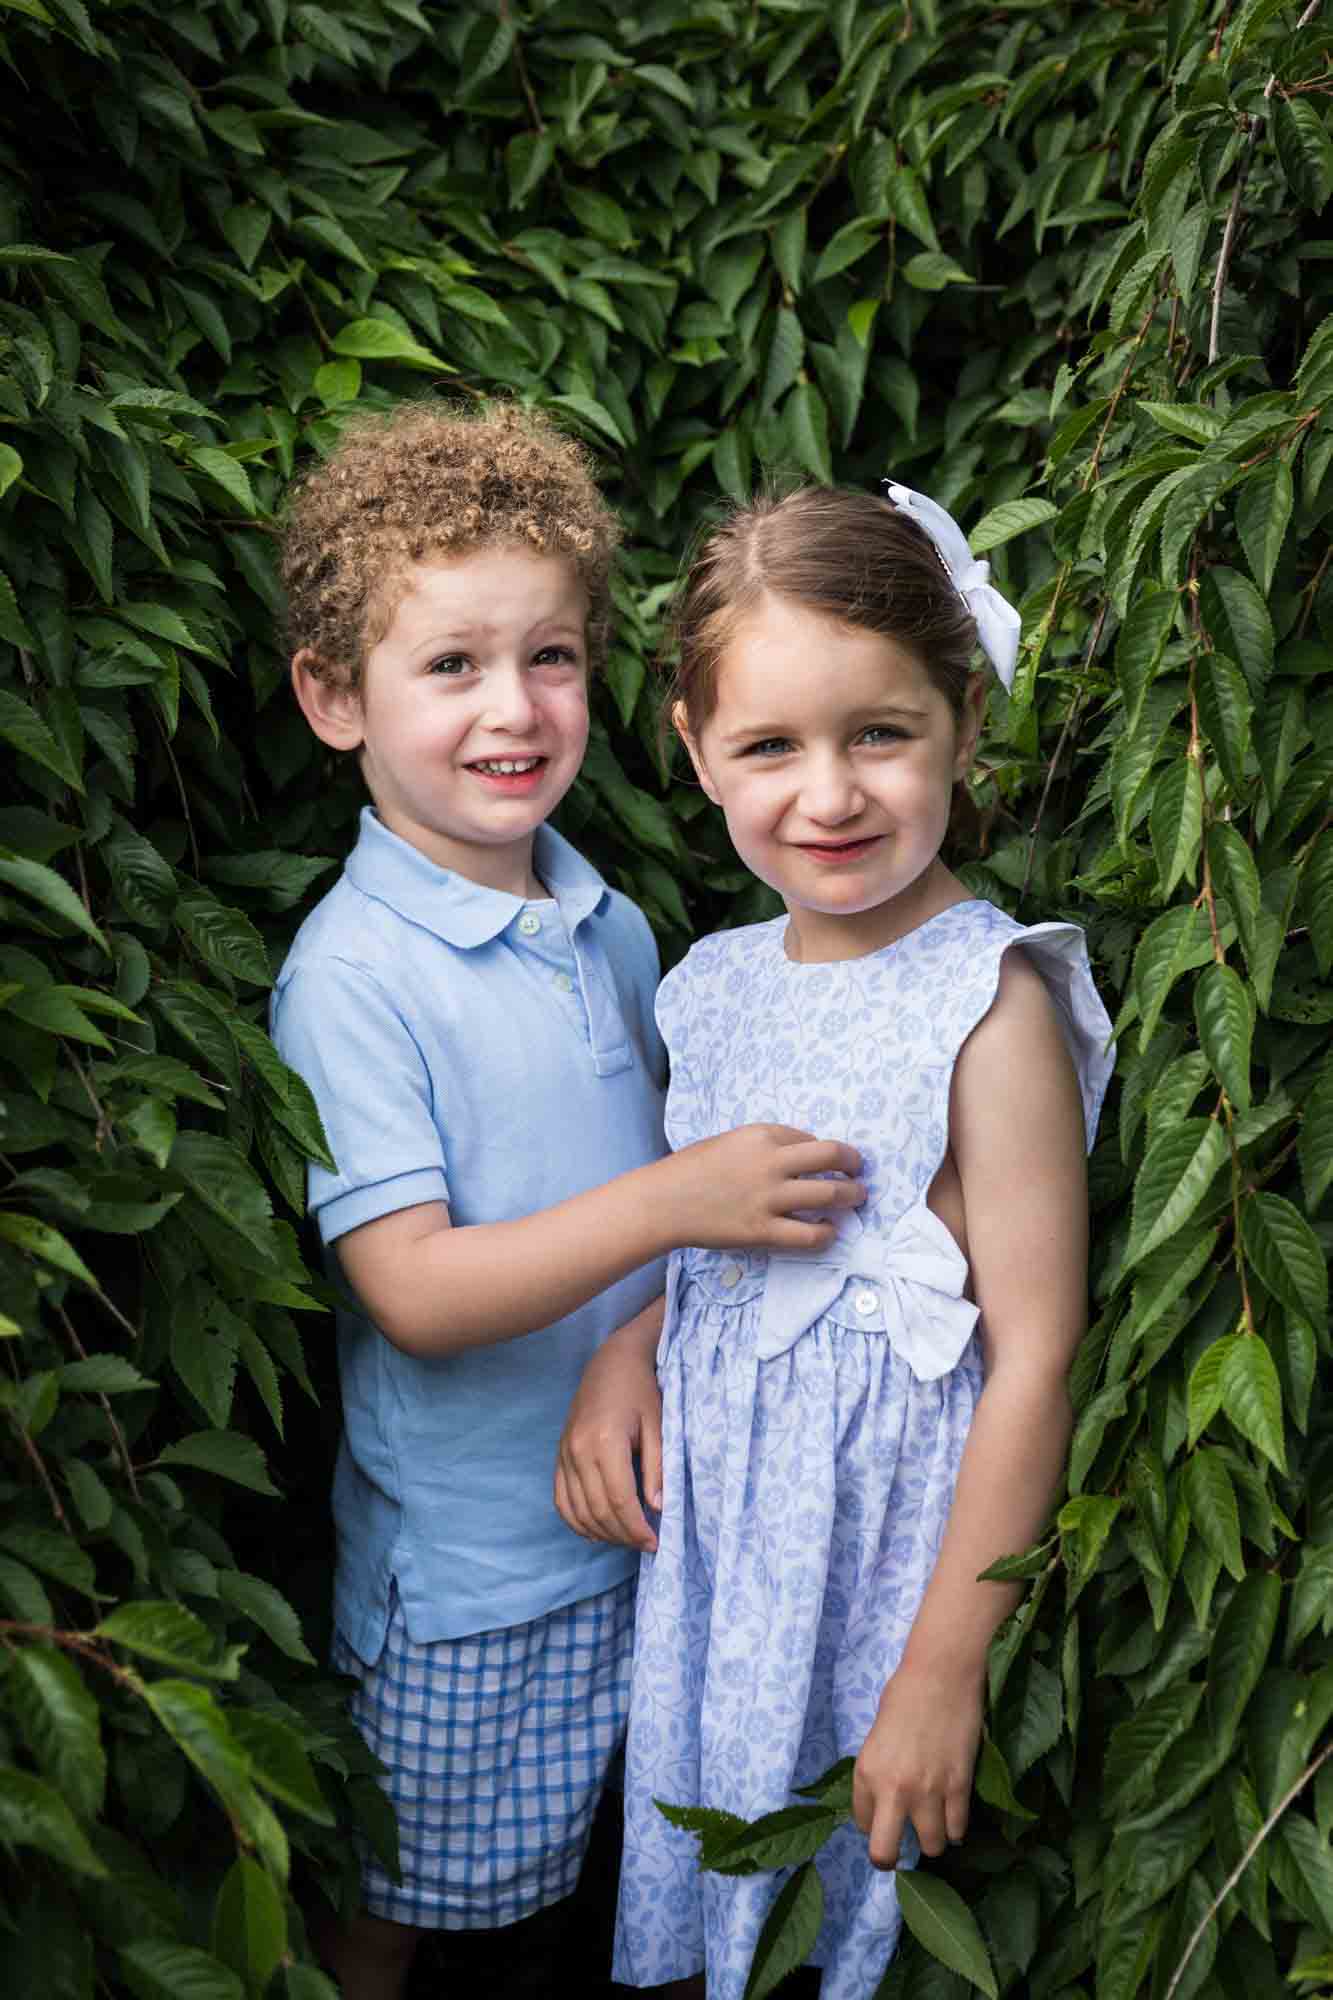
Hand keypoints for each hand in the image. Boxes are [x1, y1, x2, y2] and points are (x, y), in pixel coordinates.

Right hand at [555, 1311, 662, 1552]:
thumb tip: (658, 1508)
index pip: (620, 1500)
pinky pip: (561, 1500)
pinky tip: (597, 1530)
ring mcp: (564, 1454)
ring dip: (601, 1533)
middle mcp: (578, 1450)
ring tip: (626, 1539)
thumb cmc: (641, 1390)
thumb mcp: (658, 1425)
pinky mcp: (559, 1455)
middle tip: (645, 1544)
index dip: (637, 1528)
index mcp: (605, 1441)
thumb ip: (657, 1468)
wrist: (611, 1361)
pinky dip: (576, 1521)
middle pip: (598, 1510)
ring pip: (577, 1511)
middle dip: (623, 1535)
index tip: (654, 1542)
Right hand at [660, 1125, 863, 1251]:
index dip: (821, 1150)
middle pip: (831, 1156)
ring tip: (857, 1198)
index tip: (824, 1160)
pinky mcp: (763, 1231)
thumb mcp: (728, 1142)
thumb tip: (797, 1157)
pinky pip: (810, 1234)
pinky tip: (829, 1230)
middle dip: (853, 1163)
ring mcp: (769, 1198)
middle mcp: (771, 1163)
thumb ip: (761, 1147)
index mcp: (760, 1135)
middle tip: (858, 1171)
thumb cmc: (689, 1170)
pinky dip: (827, 1232)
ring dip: (851, 1196)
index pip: (808, 1138)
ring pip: (829, 1194)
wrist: (662, 1202)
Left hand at [851, 1662, 982, 1870]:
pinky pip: (958, 1829)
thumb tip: (887, 1801)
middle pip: (884, 1853)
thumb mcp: (877, 1737)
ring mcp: (929, 1791)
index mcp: (866, 1772)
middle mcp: (893, 1789)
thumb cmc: (904, 1695)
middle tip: (900, 1850)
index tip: (884, 1815)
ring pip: (931, 1847)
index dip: (873, 1822)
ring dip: (933, 1840)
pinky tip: (954, 1816)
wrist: (941, 1674)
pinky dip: (957, 1828)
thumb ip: (879, 1772)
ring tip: (935, 1825)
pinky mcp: (959, 1787)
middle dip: (890, 1858)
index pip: (862, 1823)